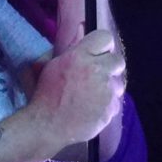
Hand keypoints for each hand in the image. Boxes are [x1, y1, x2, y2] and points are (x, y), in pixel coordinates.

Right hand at [29, 30, 125, 149]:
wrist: (48, 124)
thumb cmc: (43, 94)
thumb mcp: (48, 67)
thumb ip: (66, 55)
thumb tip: (76, 48)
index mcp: (78, 57)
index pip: (104, 38)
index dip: (101, 45)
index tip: (96, 51)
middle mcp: (96, 70)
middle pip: (117, 60)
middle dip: (108, 66)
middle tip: (96, 74)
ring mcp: (106, 90)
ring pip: (118, 82)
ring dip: (108, 86)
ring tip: (92, 94)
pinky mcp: (111, 108)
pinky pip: (114, 101)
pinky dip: (105, 104)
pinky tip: (91, 108)